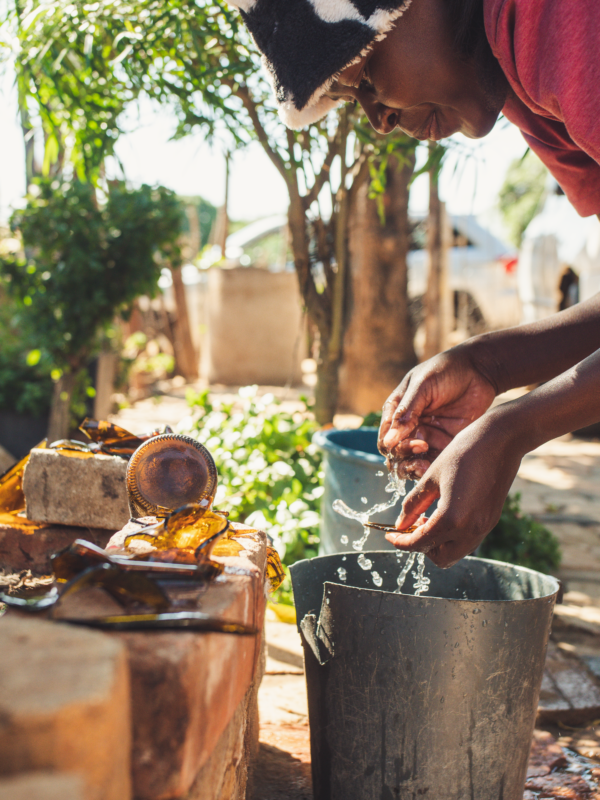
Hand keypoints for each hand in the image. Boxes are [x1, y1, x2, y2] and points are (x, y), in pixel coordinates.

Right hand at [378, 348, 496, 478]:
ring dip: (413, 468)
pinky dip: (430, 469)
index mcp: (397, 411)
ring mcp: (427, 436)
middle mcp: (409, 426)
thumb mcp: (423, 386)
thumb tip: (390, 441)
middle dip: (403, 457)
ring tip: (424, 465)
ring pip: (411, 462)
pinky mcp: (445, 444)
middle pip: (396, 454)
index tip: (405, 441)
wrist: (479, 369)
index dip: (391, 445)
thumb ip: (407, 412)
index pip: (385, 438)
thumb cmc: (446, 370)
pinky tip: (433, 467)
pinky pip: (432, 462)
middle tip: (420, 447)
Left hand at [384, 407, 523, 566]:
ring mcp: (484, 527)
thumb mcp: (431, 478)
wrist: (501, 440)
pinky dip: (452, 537)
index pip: (419, 543)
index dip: (400, 542)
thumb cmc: (463, 453)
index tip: (390, 535)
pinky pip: (467, 541)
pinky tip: (443, 515)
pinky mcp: (491, 521)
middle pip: (440, 558)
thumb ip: (413, 505)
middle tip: (410, 527)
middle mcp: (470, 530)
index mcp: (451, 519)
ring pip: (456, 552)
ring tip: (426, 519)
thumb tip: (400, 524)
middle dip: (421, 547)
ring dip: (438, 543)